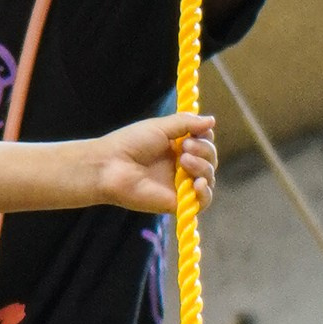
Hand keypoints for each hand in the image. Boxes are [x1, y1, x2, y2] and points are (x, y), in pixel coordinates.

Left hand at [87, 112, 216, 215]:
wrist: (110, 166)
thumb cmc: (130, 143)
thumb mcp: (160, 127)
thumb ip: (187, 123)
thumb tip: (213, 120)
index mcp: (177, 148)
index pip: (205, 143)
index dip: (205, 138)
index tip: (196, 133)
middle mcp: (180, 166)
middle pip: (210, 160)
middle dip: (204, 150)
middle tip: (185, 147)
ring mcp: (180, 185)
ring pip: (209, 178)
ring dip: (203, 166)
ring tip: (184, 160)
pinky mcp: (177, 203)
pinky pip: (203, 202)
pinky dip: (206, 192)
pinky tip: (197, 184)